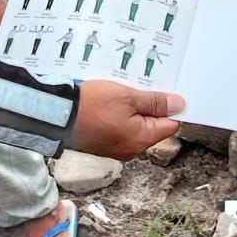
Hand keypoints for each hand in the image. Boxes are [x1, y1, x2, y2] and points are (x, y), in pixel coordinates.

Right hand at [70, 79, 184, 160]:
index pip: (170, 124)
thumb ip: (155, 102)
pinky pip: (120, 128)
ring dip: (133, 109)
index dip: (170, 107)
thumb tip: (179, 105)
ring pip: (135, 125)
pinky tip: (111, 101)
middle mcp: (131, 149)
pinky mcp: (103, 144)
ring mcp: (116, 148)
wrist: (58, 115)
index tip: (166, 91)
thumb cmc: (91, 106)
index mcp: (142, 139)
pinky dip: (119, 115)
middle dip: (150, 106)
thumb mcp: (128, 97)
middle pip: (152, 125)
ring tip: (123, 92)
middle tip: (140, 87)